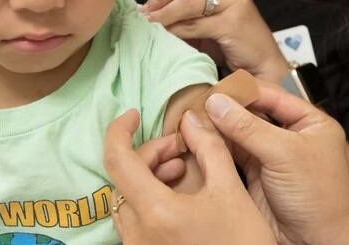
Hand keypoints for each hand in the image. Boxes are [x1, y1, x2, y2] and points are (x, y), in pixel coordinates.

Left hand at [104, 109, 275, 244]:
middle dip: (151, 153)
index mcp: (154, 212)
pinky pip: (136, 218)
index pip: (117, 159)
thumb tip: (192, 120)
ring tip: (183, 168)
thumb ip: (209, 148)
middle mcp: (137, 233)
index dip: (120, 130)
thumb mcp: (231, 191)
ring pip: (128, 198)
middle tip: (182, 148)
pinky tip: (180, 194)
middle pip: (124, 177)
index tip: (134, 114)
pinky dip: (151, 197)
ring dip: (150, 175)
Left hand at [140, 0, 288, 82]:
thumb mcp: (208, 24)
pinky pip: (194, 24)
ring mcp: (234, 2)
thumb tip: (150, 13)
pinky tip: (166, 40)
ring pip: (187, 2)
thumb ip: (187, 15)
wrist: (265, 69)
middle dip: (159, 1)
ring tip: (150, 29)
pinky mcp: (232, 22)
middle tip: (144, 18)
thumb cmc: (234, 47)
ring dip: (164, 17)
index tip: (147, 9)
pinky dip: (176, 31)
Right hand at [204, 84, 348, 244]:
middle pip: (253, 112)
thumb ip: (248, 127)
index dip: (243, 92)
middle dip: (227, 109)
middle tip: (200, 104)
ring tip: (195, 119)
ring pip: (239, 132)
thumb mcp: (284, 154)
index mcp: (310, 121)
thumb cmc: (319, 198)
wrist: (317, 242)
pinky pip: (233, 153)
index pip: (271, 95)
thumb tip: (218, 103)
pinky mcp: (256, 173)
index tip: (215, 90)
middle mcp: (291, 134)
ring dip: (218, 127)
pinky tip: (200, 139)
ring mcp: (272, 154)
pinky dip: (217, 146)